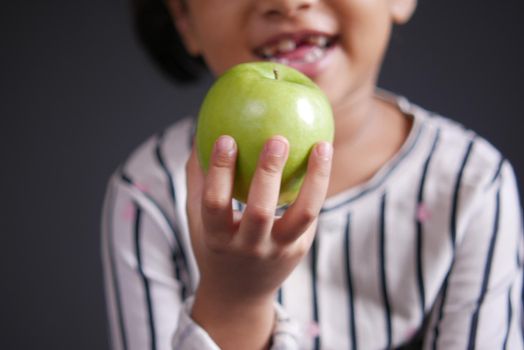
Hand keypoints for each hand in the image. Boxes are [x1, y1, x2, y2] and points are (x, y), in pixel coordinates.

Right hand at [185, 134, 331, 347]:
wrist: (240, 295)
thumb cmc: (215, 245)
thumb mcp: (198, 219)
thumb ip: (198, 179)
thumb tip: (200, 133)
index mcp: (218, 239)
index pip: (215, 203)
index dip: (219, 171)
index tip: (226, 138)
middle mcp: (249, 248)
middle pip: (260, 211)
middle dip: (268, 173)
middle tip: (276, 139)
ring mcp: (279, 252)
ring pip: (303, 214)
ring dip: (316, 178)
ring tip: (323, 145)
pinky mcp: (300, 249)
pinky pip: (311, 214)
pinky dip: (318, 185)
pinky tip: (323, 157)